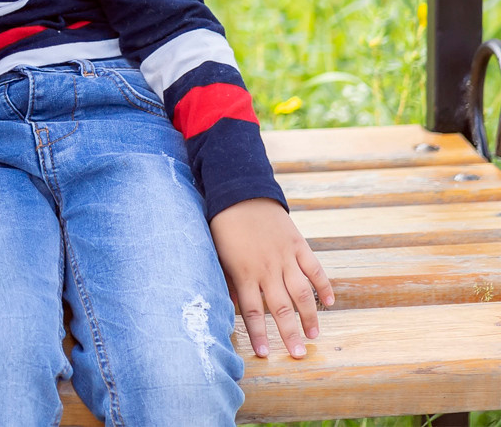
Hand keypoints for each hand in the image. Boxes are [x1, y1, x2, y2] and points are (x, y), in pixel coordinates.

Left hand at [210, 198, 333, 358]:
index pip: (252, 311)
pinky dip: (324, 286)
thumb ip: (228, 280)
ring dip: (310, 316)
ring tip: (314, 335)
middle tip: (299, 355)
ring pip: (301, 293)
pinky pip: (314, 269)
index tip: (265, 354)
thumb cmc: (223, 225)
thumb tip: (234, 305)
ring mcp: (285, 257)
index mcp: (244, 272)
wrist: (240, 193)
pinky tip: (329, 302)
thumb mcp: (218, 254)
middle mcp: (267, 268)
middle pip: (281, 308)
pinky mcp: (298, 245)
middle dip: (290, 334)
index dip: (259, 334)